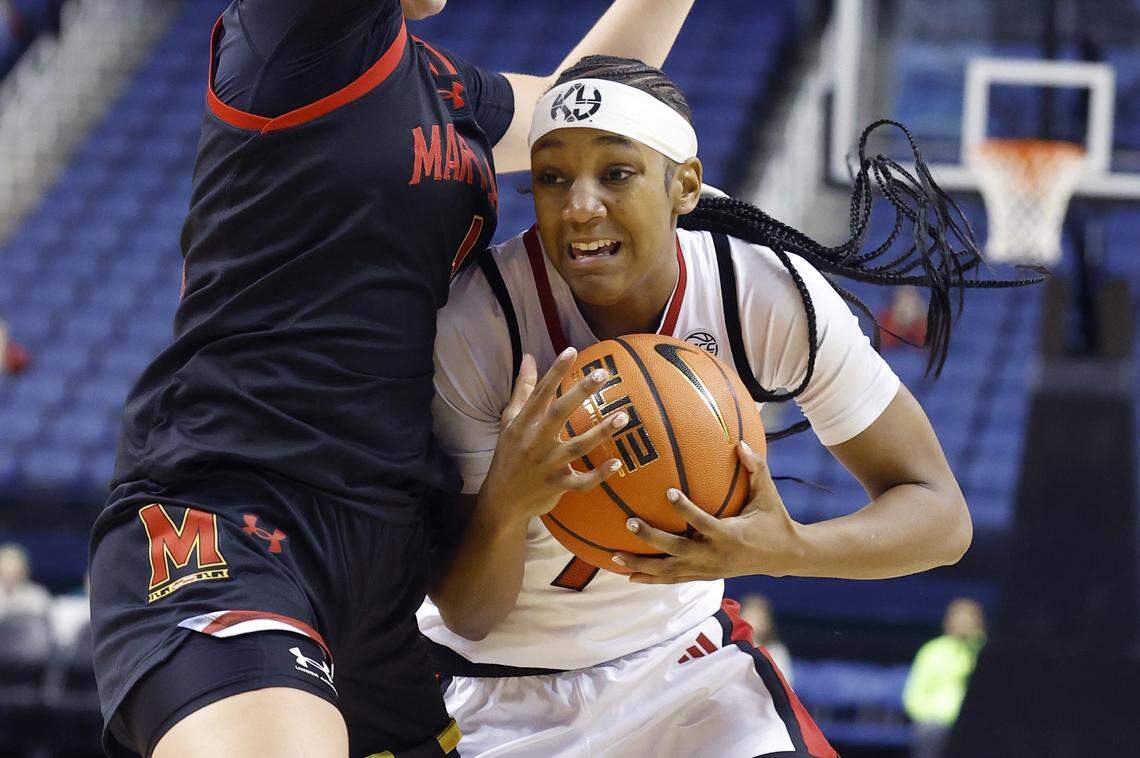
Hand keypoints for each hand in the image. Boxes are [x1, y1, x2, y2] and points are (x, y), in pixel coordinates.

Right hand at [479, 347, 625, 524]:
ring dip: (601, 432)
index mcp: (521, 425)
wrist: (502, 499)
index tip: (571, 351)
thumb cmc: (509, 454)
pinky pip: (582, 481)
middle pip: (559, 414)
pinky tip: (617, 462)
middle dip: (580, 393)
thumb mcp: (510, 421)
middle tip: (602, 374)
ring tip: (623, 416)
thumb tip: (529, 357)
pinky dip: (599, 474)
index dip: (555, 372)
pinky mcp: (558, 486)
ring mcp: (547, 466)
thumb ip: (522, 389)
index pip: (539, 394)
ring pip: (578, 447)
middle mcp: (534, 443)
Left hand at [612, 441, 805, 582]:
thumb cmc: (773, 519)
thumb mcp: (767, 495)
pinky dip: (651, 578)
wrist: (784, 557)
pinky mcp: (704, 576)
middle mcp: (716, 556)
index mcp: (731, 534)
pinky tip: (628, 574)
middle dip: (651, 538)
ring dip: (642, 565)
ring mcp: (708, 570)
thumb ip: (756, 468)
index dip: (686, 509)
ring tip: (615, 556)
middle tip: (628, 523)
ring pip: (670, 571)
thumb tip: (741, 443)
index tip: (668, 491)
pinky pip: (673, 579)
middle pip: (677, 550)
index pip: (704, 522)